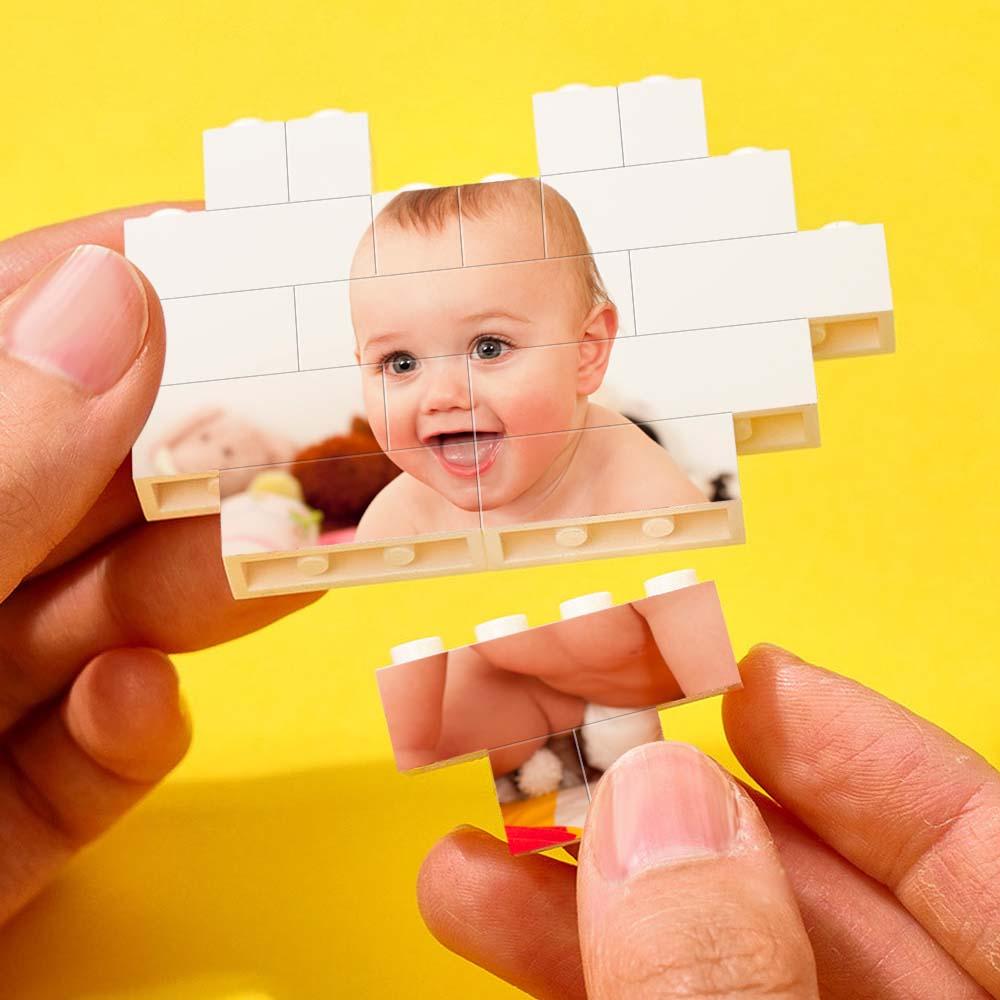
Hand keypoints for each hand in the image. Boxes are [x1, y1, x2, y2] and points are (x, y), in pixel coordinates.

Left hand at [0, 207, 317, 925]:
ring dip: (199, 589)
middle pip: (76, 486)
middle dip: (201, 458)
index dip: (107, 284)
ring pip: (102, 615)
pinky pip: (85, 754)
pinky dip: (129, 731)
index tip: (234, 251)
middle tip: (322, 428)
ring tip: (288, 559)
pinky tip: (138, 705)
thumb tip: (111, 294)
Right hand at [417, 645, 997, 998]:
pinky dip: (584, 971)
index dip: (875, 759)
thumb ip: (732, 983)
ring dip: (595, 895)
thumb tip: (660, 810)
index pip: (987, 855)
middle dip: (684, 816)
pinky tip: (496, 914)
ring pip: (727, 960)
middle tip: (582, 745)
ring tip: (482, 840)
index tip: (760, 679)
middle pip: (827, 903)